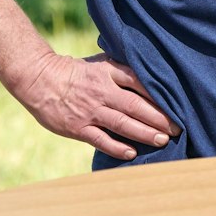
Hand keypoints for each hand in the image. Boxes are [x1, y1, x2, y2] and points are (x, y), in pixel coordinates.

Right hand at [12, 51, 179, 159]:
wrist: (39, 79)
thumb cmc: (74, 71)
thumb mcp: (99, 62)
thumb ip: (121, 69)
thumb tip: (148, 74)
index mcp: (108, 72)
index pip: (139, 82)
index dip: (159, 95)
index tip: (177, 103)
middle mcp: (102, 91)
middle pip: (136, 106)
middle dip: (158, 118)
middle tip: (177, 128)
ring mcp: (90, 111)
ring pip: (122, 124)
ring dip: (144, 133)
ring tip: (163, 140)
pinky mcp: (78, 128)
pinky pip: (101, 140)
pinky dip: (117, 148)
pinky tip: (132, 153)